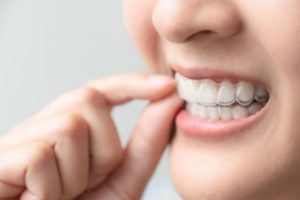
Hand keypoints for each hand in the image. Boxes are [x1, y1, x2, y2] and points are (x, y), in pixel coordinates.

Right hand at [0, 72, 182, 199]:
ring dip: (76, 175)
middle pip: (88, 101)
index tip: (168, 86)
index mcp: (70, 130)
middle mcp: (44, 126)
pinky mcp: (0, 158)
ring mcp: (19, 140)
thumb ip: (146, 144)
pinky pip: (41, 156)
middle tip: (85, 185)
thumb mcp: (122, 182)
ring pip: (69, 127)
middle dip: (103, 150)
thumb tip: (170, 99)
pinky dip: (50, 189)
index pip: (101, 91)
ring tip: (59, 197)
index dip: (133, 84)